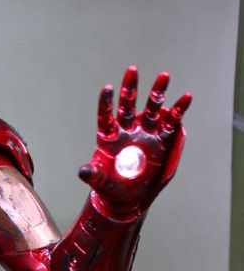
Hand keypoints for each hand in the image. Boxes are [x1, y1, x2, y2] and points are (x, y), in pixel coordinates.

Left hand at [78, 67, 190, 217]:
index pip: (106, 116)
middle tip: (132, 70)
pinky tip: (186, 97)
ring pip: (151, 108)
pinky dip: (178, 110)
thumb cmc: (111, 189)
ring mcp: (144, 134)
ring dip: (157, 93)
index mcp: (110, 138)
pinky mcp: (160, 141)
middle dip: (130, 88)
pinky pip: (171, 122)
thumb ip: (94, 175)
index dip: (106, 103)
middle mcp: (127, 131)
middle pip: (128, 105)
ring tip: (164, 76)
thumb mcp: (102, 183)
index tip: (107, 88)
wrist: (128, 200)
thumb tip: (82, 171)